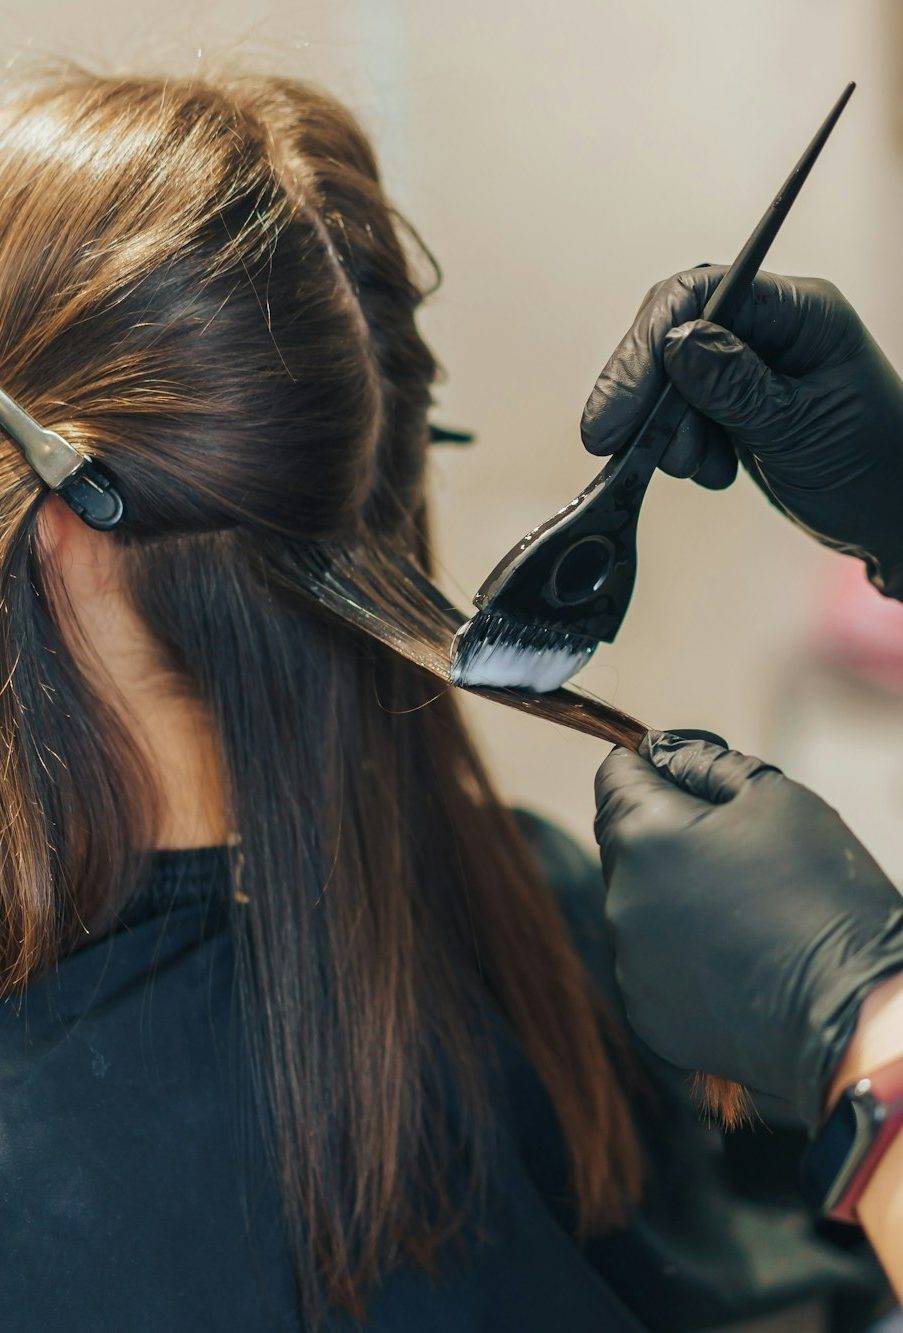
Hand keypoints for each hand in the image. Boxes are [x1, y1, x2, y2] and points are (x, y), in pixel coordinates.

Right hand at [580, 267, 902, 596]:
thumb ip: (738, 387)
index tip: (617, 412)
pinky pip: (682, 411)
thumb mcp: (803, 429)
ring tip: (700, 469)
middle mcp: (771, 326)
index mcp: (800, 311)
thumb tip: (676, 343)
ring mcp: (751, 364)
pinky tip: (715, 472)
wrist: (893, 517)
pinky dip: (682, 444)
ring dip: (666, 427)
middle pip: (675, 329)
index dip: (649, 344)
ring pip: (671, 375)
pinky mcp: (735, 402)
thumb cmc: (873, 468)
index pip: (701, 293)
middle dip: (645, 391)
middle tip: (619, 446)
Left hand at [593, 730, 902, 1126]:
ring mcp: (629, 963)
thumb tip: (661, 754)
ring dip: (673, 892)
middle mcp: (619, 899)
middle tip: (736, 846)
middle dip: (666, 830)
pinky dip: (683, 952)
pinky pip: (653, 962)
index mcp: (643, 835)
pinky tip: (737, 957)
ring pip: (639, 902)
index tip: (687, 776)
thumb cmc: (821, 891)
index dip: (650, 766)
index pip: (614, 775)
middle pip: (624, 840)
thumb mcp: (772, 794)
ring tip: (744, 908)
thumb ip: (702, 763)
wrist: (852, 1011)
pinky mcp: (647, 1012)